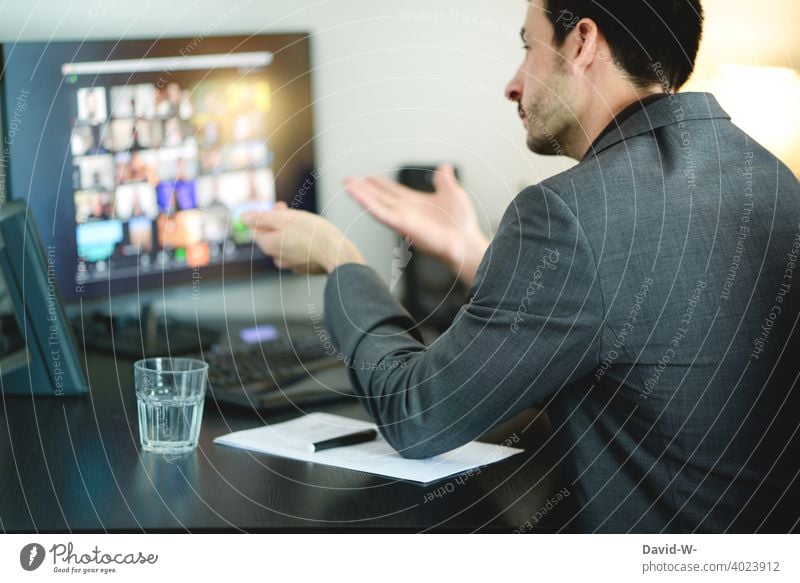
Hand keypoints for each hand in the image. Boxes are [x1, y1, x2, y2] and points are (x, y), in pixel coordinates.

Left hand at [241, 202, 365, 274]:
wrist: (337, 252)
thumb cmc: (312, 233)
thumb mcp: (283, 218)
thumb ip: (260, 217)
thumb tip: (243, 217)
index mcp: (268, 245)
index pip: (255, 227)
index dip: (265, 213)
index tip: (280, 206)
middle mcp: (277, 257)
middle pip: (271, 235)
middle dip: (279, 222)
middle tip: (294, 213)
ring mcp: (291, 264)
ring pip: (285, 243)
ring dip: (292, 232)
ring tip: (307, 225)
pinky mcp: (305, 267)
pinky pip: (298, 251)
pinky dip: (302, 243)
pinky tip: (313, 238)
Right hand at [343, 164, 488, 286]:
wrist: (466, 242)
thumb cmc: (461, 223)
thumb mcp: (453, 193)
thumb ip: (445, 180)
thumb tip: (445, 167)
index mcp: (414, 202)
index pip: (390, 190)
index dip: (378, 183)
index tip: (365, 175)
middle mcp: (405, 211)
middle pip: (378, 196)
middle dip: (362, 188)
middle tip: (346, 179)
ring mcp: (402, 219)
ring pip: (375, 204)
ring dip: (360, 195)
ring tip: (346, 185)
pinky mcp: (403, 226)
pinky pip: (382, 215)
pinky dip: (370, 206)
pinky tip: (359, 197)